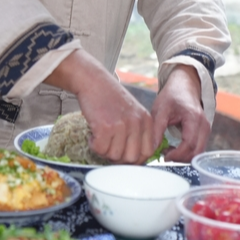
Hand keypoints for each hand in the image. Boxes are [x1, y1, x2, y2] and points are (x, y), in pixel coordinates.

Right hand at [44, 49, 157, 163]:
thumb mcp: (132, 111)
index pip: (148, 152)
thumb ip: (137, 131)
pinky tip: (92, 135)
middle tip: (108, 148)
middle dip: (118, 158)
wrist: (93, 81)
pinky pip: (100, 149)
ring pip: (114, 156)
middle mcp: (136, 123)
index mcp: (145, 120)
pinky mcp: (104, 126)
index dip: (135, 159)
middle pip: (131, 158)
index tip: (124, 156)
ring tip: (99, 137)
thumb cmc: (109, 97)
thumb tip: (133, 157)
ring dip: (104, 151)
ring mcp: (121, 125)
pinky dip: (93, 145)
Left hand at [152, 65, 208, 162]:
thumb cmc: (172, 95)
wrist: (184, 85)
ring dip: (184, 156)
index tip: (164, 156)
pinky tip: (174, 147)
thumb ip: (157, 129)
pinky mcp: (204, 132)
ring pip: (198, 152)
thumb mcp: (160, 109)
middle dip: (180, 158)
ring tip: (168, 150)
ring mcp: (206, 129)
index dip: (176, 154)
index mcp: (194, 118)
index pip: (189, 144)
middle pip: (196, 152)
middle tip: (165, 155)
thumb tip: (153, 148)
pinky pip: (198, 148)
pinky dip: (187, 152)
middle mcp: (204, 125)